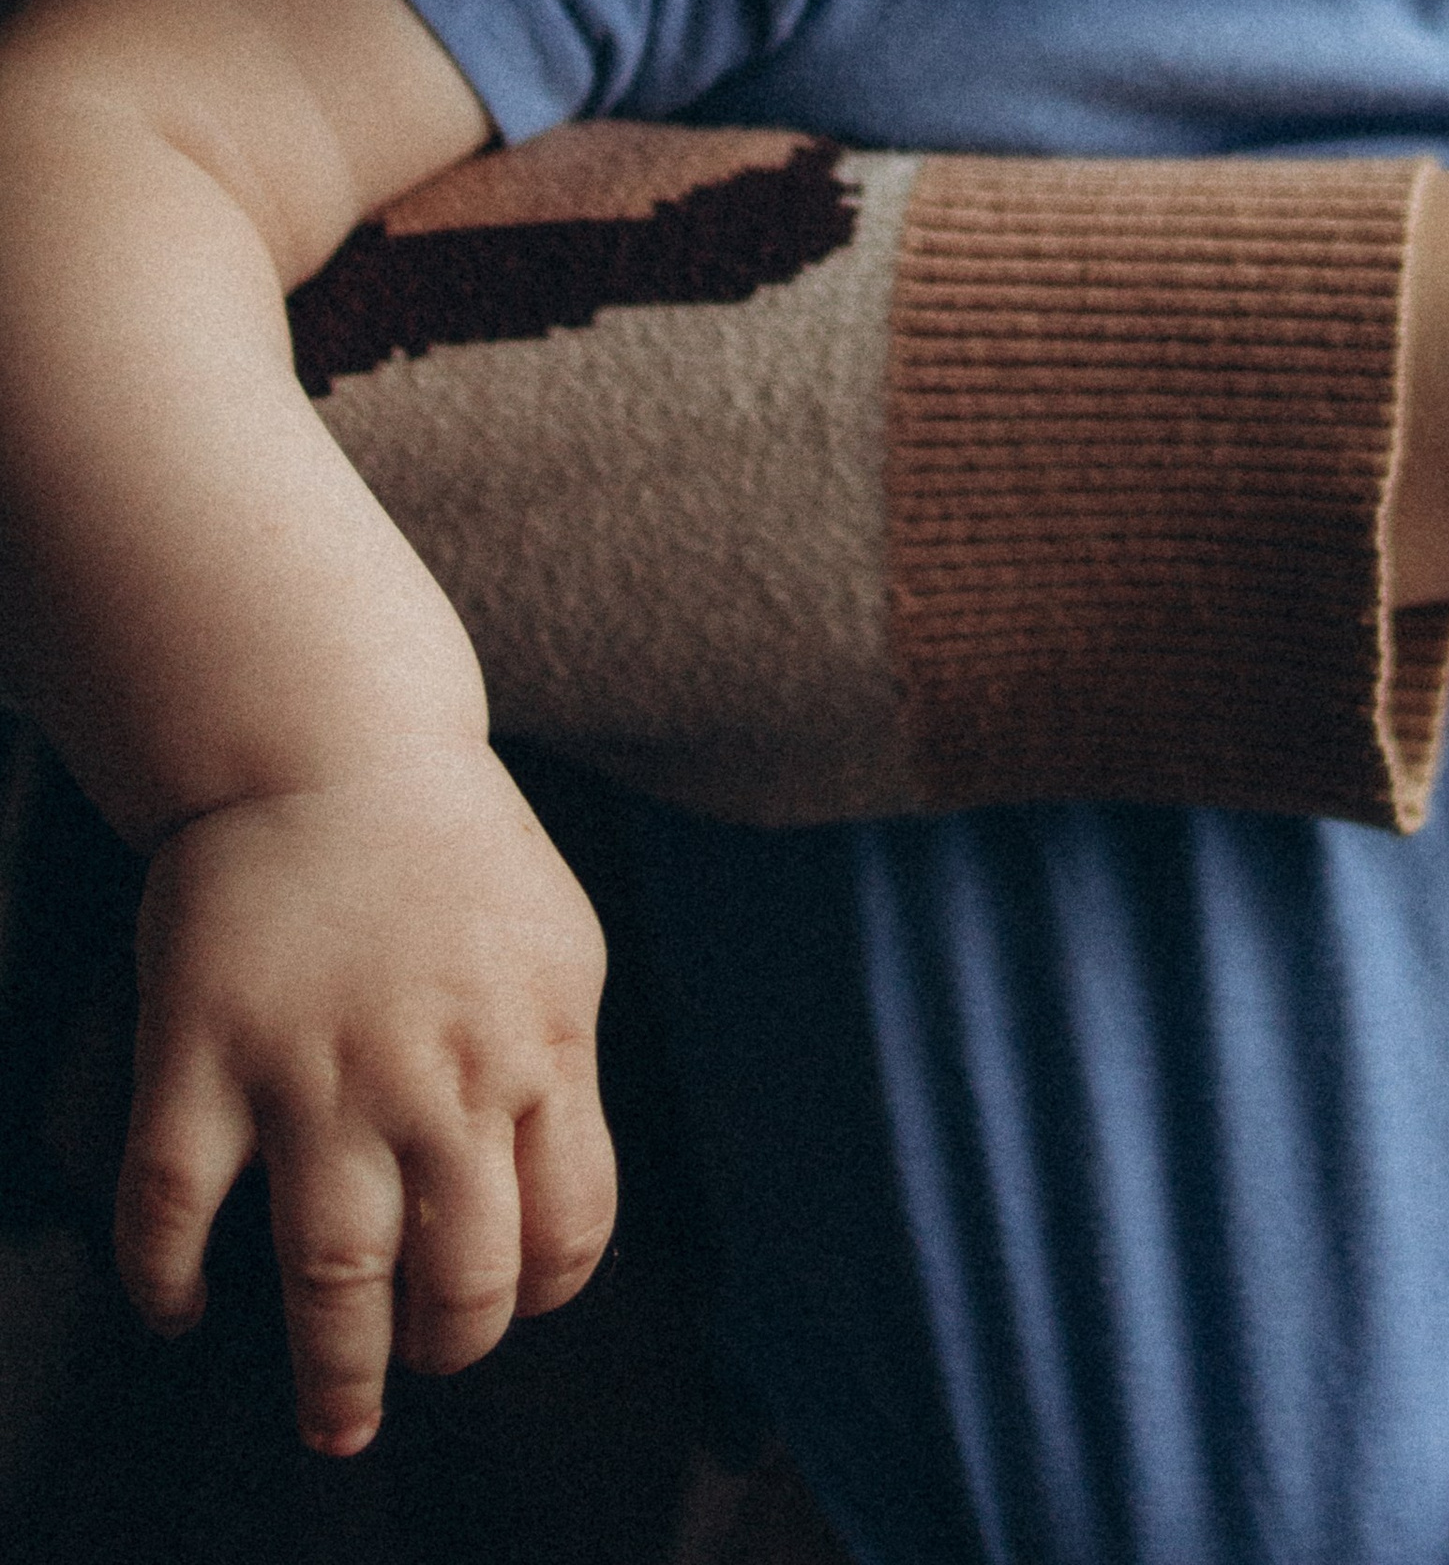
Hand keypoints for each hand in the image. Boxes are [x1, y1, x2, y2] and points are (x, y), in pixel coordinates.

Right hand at [116, 741, 615, 1455]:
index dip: (540, 1292)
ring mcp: (316, 1065)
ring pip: (332, 1273)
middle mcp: (436, 1069)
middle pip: (461, 1276)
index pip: (569, 1227)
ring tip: (334, 1417)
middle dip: (444, 1351)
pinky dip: (169, 1287)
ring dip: (333, 1374)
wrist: (331, 742)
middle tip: (415, 1366)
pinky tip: (185, 1307)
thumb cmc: (452, 855)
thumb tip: (555, 1210)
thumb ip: (557, 1070)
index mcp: (536, 1042)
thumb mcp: (554, 951)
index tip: (505, 1304)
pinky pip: (171, 1213)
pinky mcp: (203, 1051)